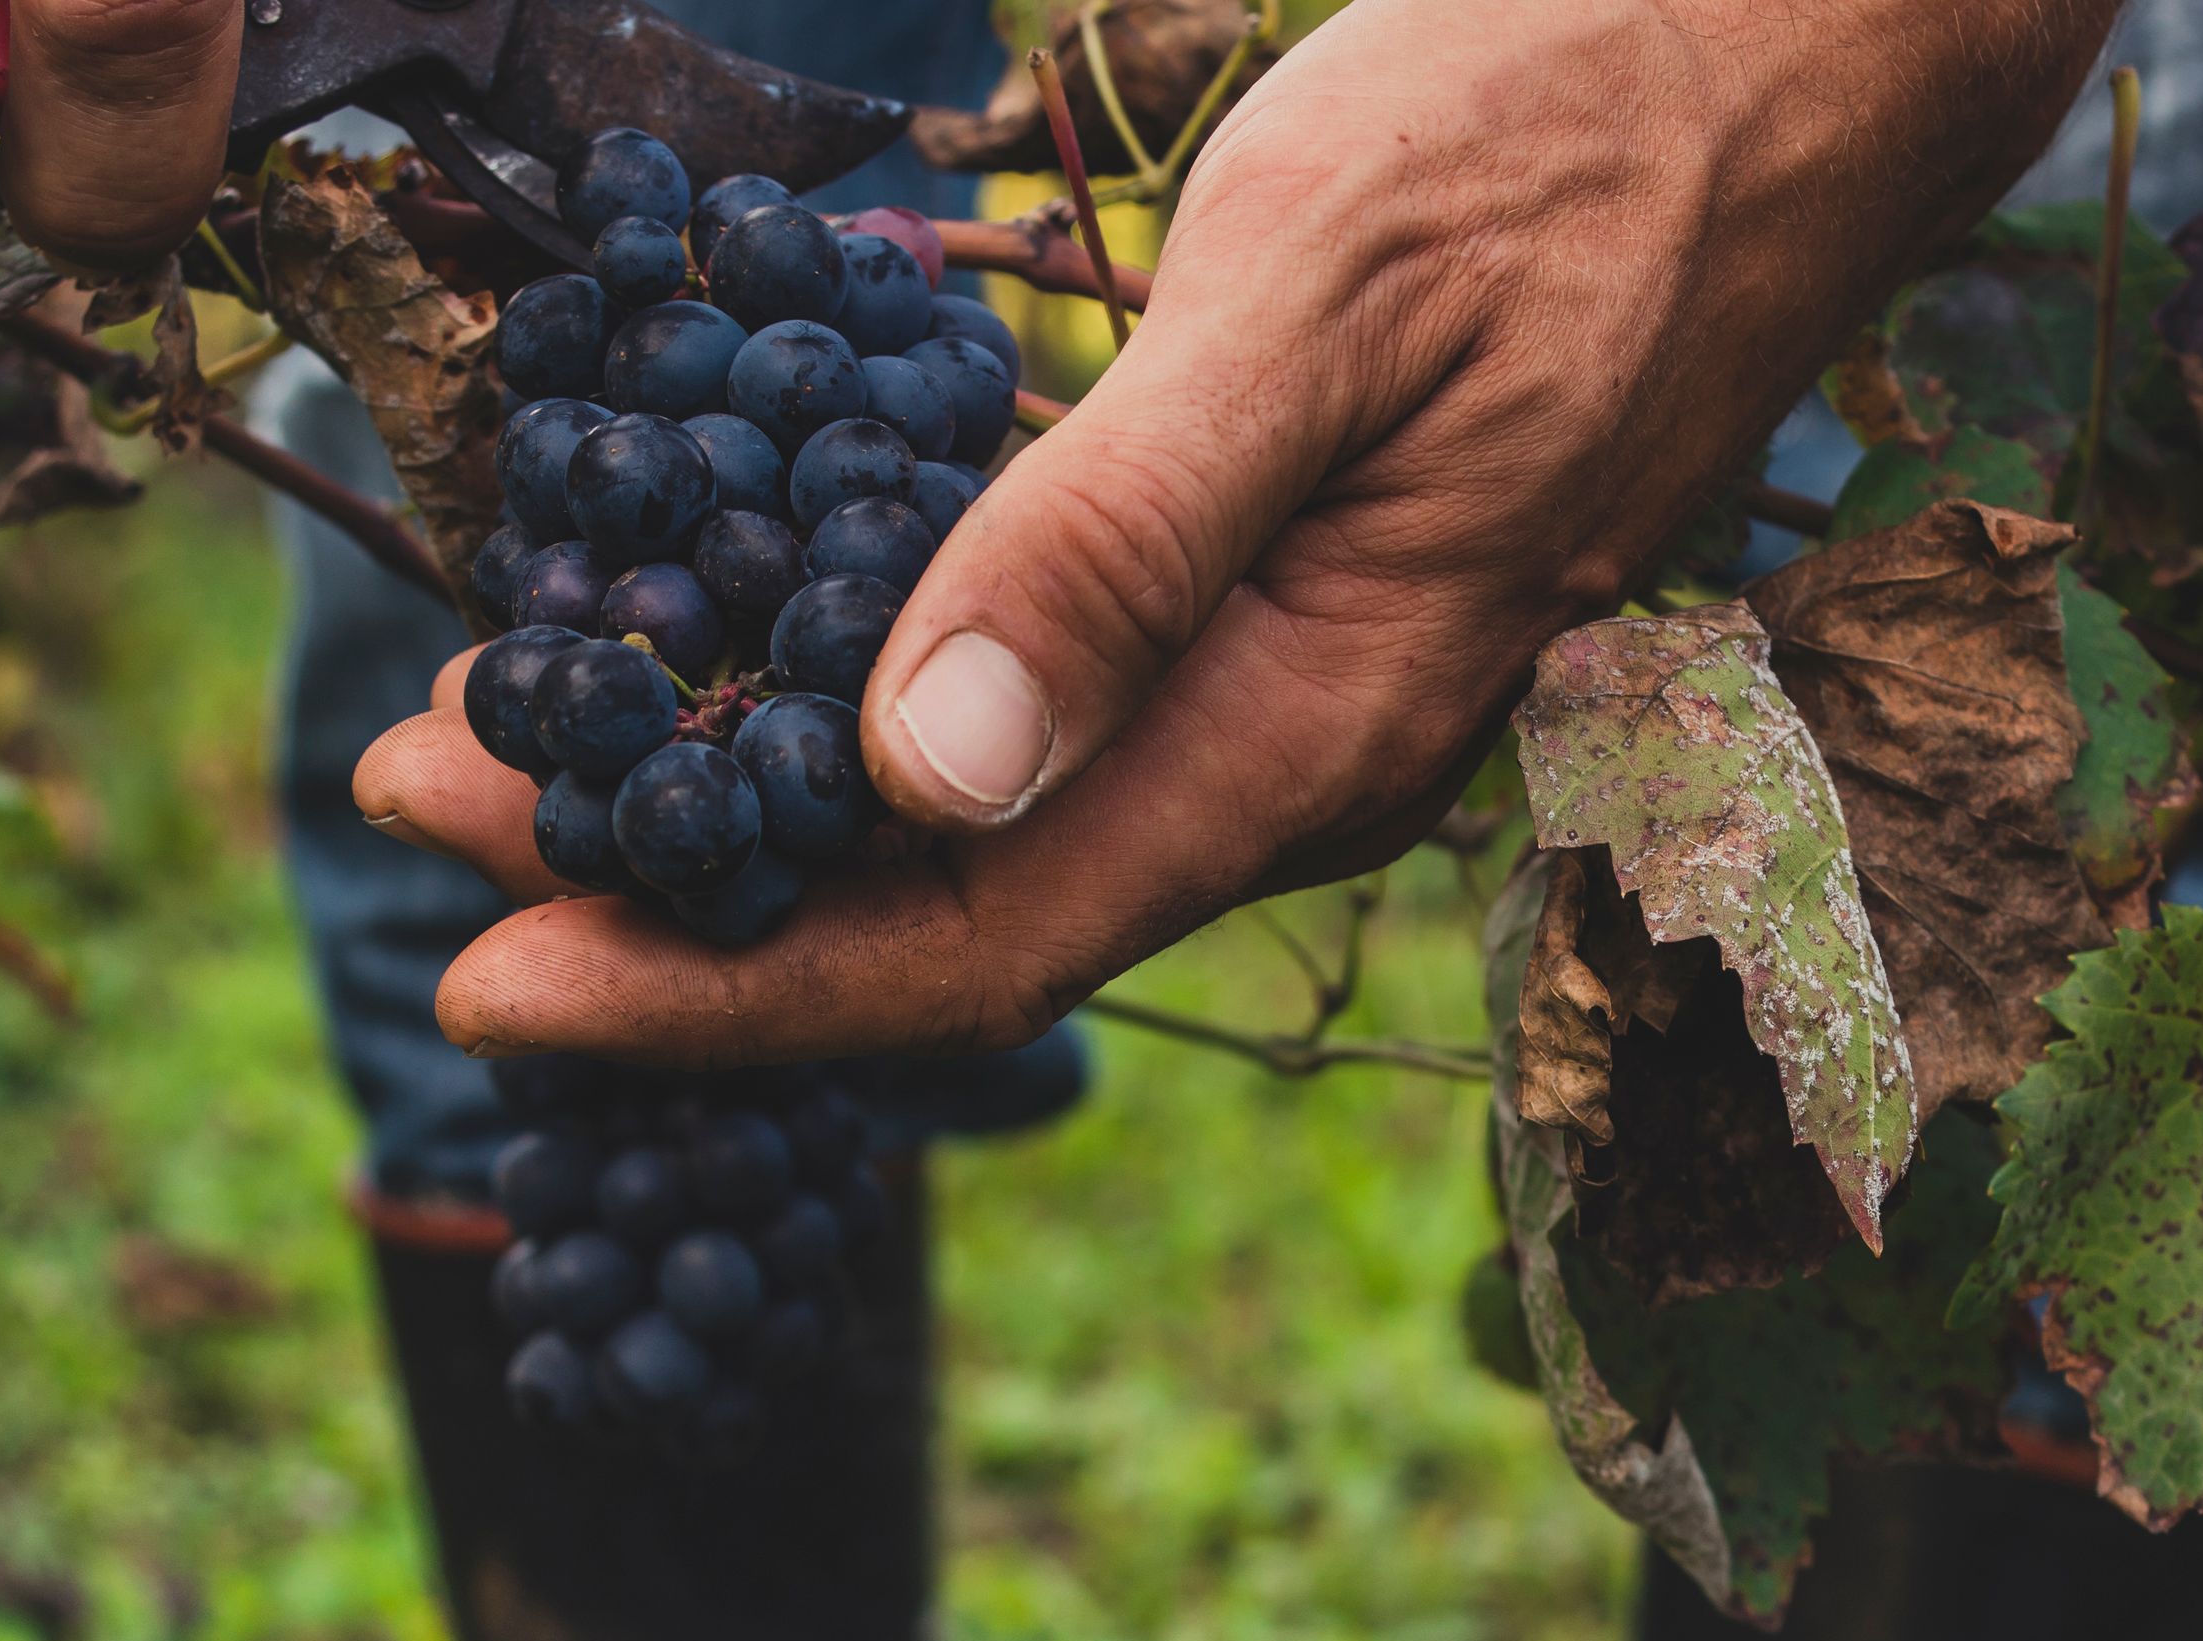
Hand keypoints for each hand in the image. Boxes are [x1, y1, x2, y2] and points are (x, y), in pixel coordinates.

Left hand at [358, 0, 2114, 1062]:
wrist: (1781, 56)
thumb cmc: (1564, 134)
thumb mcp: (1317, 301)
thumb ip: (1124, 539)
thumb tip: (926, 773)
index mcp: (1311, 724)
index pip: (975, 939)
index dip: (722, 986)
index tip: (482, 972)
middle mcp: (1294, 750)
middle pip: (955, 909)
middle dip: (681, 897)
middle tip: (420, 806)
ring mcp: (1294, 680)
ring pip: (991, 824)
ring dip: (755, 806)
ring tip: (527, 749)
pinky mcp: (1281, 591)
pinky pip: (1048, 712)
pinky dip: (863, 702)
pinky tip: (747, 646)